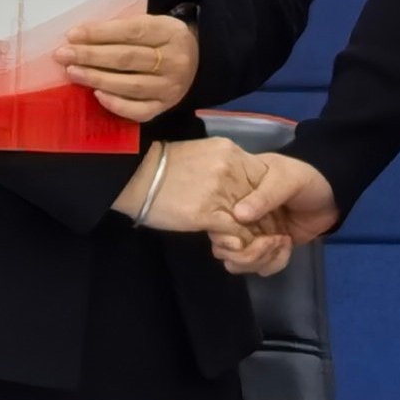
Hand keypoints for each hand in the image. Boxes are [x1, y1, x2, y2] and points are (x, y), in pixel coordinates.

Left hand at [61, 12, 199, 121]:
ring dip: (97, 78)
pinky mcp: (165, 107)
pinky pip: (139, 111)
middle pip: (128, 59)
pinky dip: (116, 104)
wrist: (197, 61)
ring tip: (73, 72)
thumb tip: (81, 38)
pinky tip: (97, 95)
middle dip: (91, 56)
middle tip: (63, 55)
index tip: (72, 35)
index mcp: (171, 32)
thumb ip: (123, 30)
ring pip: (131, 85)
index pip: (131, 32)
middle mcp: (174, 61)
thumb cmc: (162, 40)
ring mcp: (171, 87)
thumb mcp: (152, 25)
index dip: (100, 33)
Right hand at [119, 132, 252, 234]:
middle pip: (261, 200)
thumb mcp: (204, 158)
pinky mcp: (209, 214)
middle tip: (260, 233)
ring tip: (246, 242)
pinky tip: (231, 245)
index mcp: (232, 153)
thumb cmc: (165, 167)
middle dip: (262, 219)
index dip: (263, 200)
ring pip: (251, 219)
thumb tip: (236, 189)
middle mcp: (232, 169)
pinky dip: (238, 243)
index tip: (260, 214)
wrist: (135, 175)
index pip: (264, 178)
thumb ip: (226, 171)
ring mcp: (221, 191)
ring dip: (252, 234)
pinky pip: (236, 233)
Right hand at [212, 150, 340, 278]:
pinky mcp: (265, 251)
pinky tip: (287, 246)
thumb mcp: (285, 179)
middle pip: (222, 249)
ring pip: (237, 264)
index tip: (242, 239)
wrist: (329, 198)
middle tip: (271, 241)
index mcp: (234, 196)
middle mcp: (236, 219)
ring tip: (281, 242)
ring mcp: (250, 237)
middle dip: (246, 253)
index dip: (224, 236)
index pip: (214, 222)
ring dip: (260, 259)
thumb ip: (265, 196)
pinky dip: (273, 263)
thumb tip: (238, 214)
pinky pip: (258, 269)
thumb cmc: (304, 180)